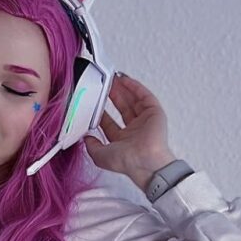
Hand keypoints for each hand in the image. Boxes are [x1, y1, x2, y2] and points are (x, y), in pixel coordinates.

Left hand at [83, 73, 175, 188]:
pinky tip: (125, 80)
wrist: (144, 160)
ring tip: (113, 79)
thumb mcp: (100, 156)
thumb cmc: (127, 162)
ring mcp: (145, 121)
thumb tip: (85, 138)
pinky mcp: (154, 113)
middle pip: (122, 108)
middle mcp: (134, 131)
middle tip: (104, 85)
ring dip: (123, 89)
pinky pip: (144, 96)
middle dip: (113, 96)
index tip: (94, 102)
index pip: (110, 123)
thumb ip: (91, 147)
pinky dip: (135, 87)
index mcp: (122, 142)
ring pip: (133, 100)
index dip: (102, 112)